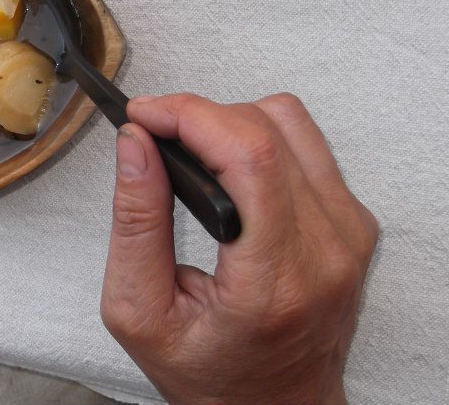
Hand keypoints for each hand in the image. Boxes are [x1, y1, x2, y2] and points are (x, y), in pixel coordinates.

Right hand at [101, 93, 377, 404]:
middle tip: (153, 132)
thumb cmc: (209, 374)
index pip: (249, 158)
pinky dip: (258, 139)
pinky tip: (228, 169)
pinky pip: (307, 144)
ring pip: (291, 122)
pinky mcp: (353, 223)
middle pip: (267, 130)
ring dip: (230, 123)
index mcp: (274, 280)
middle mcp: (326, 250)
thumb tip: (135, 145)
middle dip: (198, 115)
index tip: (144, 114)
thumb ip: (135, 223)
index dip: (190, 116)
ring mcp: (348, 234)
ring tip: (191, 151)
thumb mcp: (138, 311)